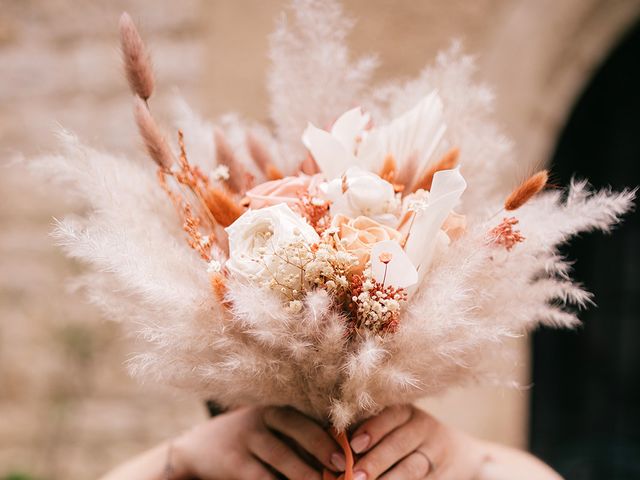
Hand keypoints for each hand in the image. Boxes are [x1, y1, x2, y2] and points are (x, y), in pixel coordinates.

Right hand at [172, 406, 342, 479]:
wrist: (197, 447)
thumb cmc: (248, 441)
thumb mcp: (269, 430)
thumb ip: (296, 438)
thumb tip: (339, 457)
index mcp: (277, 408)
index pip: (307, 417)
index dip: (329, 435)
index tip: (349, 452)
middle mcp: (262, 416)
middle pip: (296, 428)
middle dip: (322, 447)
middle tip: (343, 467)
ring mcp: (246, 437)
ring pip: (280, 456)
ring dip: (304, 473)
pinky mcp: (233, 460)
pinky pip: (260, 478)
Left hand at [347, 405, 484, 479]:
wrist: (461, 455)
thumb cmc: (409, 438)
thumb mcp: (396, 427)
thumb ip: (369, 433)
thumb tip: (335, 448)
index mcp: (406, 412)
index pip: (390, 416)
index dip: (372, 429)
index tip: (353, 445)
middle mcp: (423, 427)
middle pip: (399, 443)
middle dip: (375, 460)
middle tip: (355, 475)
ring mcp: (435, 452)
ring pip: (412, 467)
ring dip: (390, 479)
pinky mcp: (442, 474)